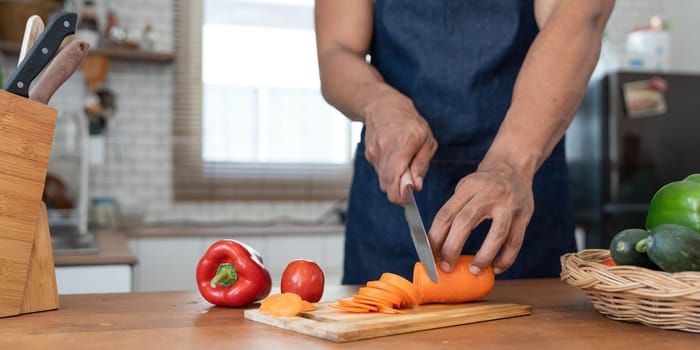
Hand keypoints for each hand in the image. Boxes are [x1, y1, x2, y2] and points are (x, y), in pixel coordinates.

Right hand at [363, 89, 436, 203]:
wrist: (382, 105)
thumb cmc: (408, 121)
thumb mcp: (426, 140)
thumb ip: (421, 164)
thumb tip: (416, 186)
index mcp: (401, 146)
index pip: (393, 181)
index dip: (400, 196)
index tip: (408, 198)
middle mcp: (383, 151)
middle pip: (386, 185)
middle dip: (398, 190)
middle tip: (410, 182)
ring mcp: (373, 153)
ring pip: (383, 179)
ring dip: (394, 178)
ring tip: (403, 162)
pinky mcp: (368, 155)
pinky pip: (379, 171)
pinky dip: (388, 170)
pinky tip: (394, 157)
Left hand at [427, 162, 533, 274]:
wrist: (513, 166)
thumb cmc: (483, 184)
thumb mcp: (465, 188)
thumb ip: (454, 210)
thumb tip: (436, 244)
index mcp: (468, 188)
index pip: (446, 214)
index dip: (435, 237)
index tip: (430, 256)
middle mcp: (488, 195)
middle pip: (466, 223)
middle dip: (452, 248)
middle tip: (446, 266)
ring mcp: (508, 205)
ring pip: (497, 235)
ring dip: (484, 257)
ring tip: (474, 271)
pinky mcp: (524, 216)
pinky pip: (515, 242)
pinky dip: (506, 258)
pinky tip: (496, 268)